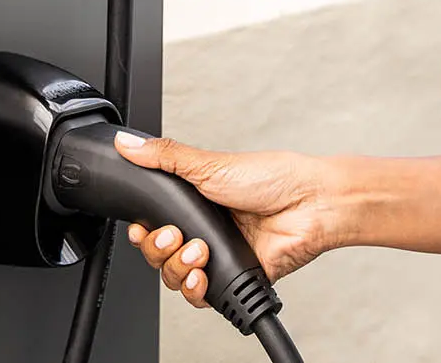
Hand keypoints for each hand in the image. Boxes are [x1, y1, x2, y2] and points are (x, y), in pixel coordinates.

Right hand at [115, 132, 334, 309]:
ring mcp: (219, 256)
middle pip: (160, 255)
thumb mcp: (211, 164)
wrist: (312, 204)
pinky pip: (201, 297)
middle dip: (159, 249)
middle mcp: (206, 230)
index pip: (155, 226)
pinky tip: (202, 274)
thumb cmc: (275, 178)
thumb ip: (166, 158)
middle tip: (174, 236)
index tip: (143, 228)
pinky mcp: (233, 278)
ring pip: (175, 277)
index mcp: (197, 202)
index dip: (144, 232)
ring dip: (178, 267)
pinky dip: (195, 289)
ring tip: (199, 250)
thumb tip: (128, 143)